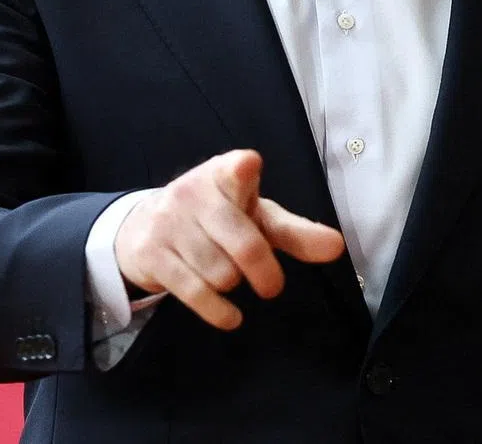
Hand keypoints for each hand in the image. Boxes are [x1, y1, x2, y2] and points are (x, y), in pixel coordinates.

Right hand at [114, 149, 344, 330]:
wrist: (144, 226)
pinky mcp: (150, 253)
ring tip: (226, 273)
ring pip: (221, 274)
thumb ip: (295, 232)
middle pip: (245, 246)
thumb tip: (337, 248)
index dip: (242, 170)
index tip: (247, 166)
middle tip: (272, 286)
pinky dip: (219, 312)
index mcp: (225, 174)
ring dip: (233, 284)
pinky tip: (230, 315)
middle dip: (265, 273)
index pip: (236, 170)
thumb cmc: (217, 218)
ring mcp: (168, 222)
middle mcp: (194, 192)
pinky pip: (195, 293)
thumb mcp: (255, 217)